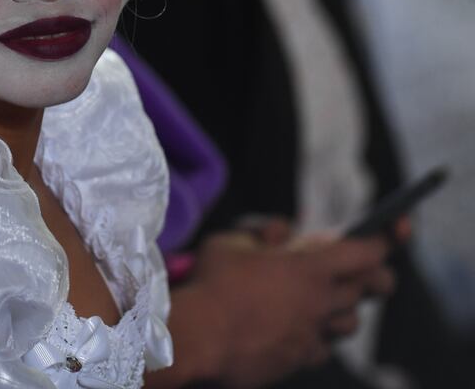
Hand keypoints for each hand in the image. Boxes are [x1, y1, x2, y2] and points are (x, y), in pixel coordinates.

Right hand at [185, 230, 392, 387]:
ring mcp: (313, 334)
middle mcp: (322, 302)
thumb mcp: (228, 242)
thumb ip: (258, 233)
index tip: (390, 228)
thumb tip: (278, 235)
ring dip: (343, 308)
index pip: (367, 251)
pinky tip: (295, 327)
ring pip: (351, 323)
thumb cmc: (211, 286)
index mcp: (310, 269)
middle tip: (366, 268)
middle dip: (375, 274)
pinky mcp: (299, 359)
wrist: (198, 340)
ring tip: (321, 300)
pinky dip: (316, 335)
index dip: (383, 239)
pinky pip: (322, 347)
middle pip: (373, 288)